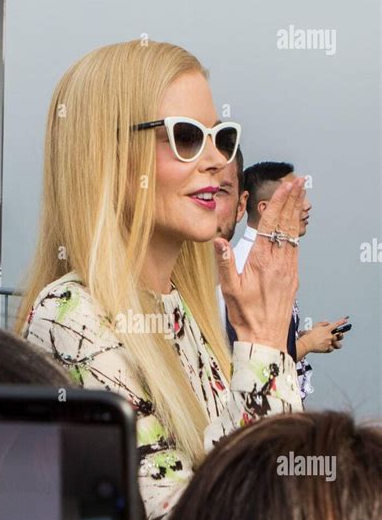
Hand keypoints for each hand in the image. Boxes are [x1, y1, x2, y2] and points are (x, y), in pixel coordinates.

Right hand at [215, 178, 303, 351]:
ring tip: (300, 195)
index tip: (284, 187)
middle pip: (287, 224)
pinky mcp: (293, 277)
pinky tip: (295, 225)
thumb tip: (218, 240)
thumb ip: (224, 262)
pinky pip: (296, 248)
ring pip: (295, 234)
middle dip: (293, 200)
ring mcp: (289, 269)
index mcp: (262, 261)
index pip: (272, 225)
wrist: (265, 337)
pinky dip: (296, 231)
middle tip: (299, 182)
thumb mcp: (229, 289)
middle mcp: (280, 262)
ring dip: (297, 213)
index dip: (278, 203)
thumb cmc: (245, 315)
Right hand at [299, 317, 347, 354]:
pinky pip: (331, 349)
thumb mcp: (316, 326)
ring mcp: (329, 343)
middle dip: (340, 335)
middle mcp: (330, 336)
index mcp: (327, 329)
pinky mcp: (327, 349)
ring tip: (333, 344)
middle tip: (340, 335)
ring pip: (338, 344)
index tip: (345, 320)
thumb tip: (328, 323)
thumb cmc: (309, 335)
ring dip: (336, 344)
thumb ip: (323, 323)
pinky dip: (329, 348)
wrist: (307, 343)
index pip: (336, 324)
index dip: (342, 321)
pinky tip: (325, 347)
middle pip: (340, 336)